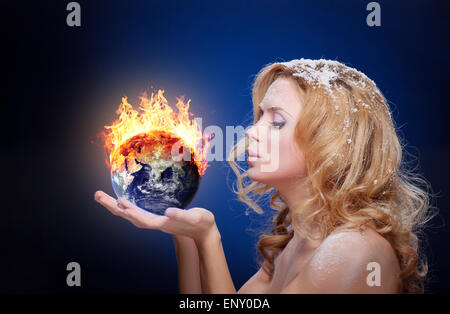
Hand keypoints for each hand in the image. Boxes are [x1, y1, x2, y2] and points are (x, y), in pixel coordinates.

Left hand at [94, 190, 217, 243]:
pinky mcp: (157, 217)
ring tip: (103, 197)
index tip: (119, 201)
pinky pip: (137, 212)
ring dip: (116, 206)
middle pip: (130, 216)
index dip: (131, 211)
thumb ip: (182, 215)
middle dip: (113, 206)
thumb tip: (169, 212)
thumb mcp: (195, 218)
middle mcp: (155, 222)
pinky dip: (127, 207)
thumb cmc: (201, 223)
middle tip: (97, 195)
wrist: (204, 231)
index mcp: (163, 223)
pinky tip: (123, 201)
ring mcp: (155, 220)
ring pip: (131, 214)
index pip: (142, 218)